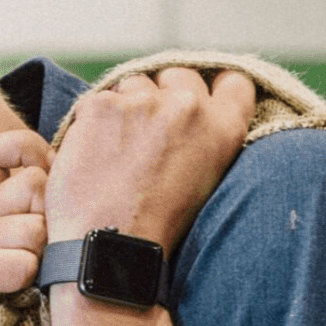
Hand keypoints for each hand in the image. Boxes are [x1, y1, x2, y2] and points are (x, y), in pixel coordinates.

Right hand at [0, 128, 53, 325]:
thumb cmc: (31, 324)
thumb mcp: (50, 258)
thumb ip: (54, 213)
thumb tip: (88, 172)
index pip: (0, 147)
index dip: (34, 156)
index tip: (56, 203)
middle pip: (33, 185)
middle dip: (53, 228)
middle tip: (42, 272)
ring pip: (30, 226)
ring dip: (43, 266)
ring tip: (28, 293)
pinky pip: (15, 260)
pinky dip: (25, 284)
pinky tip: (14, 303)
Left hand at [47, 66, 255, 251]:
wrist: (110, 249)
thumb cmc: (156, 229)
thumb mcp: (204, 182)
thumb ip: (206, 139)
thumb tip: (193, 114)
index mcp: (223, 129)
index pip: (234, 81)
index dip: (213, 87)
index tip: (198, 99)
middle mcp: (189, 107)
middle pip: (177, 76)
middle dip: (163, 96)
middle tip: (146, 136)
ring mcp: (144, 102)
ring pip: (134, 85)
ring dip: (125, 107)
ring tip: (115, 152)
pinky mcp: (102, 106)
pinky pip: (96, 102)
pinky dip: (91, 124)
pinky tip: (92, 157)